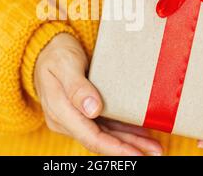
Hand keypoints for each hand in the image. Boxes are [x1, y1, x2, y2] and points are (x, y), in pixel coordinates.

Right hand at [34, 33, 162, 155]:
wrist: (46, 49)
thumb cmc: (56, 54)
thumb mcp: (65, 64)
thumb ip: (77, 87)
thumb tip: (92, 110)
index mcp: (59, 111)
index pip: (90, 136)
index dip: (114, 148)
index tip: (136, 153)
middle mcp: (66, 120)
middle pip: (100, 140)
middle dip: (128, 149)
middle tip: (155, 152)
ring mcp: (74, 117)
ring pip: (104, 135)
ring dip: (129, 142)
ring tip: (153, 146)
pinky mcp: (82, 112)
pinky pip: (104, 125)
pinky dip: (123, 130)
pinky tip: (140, 132)